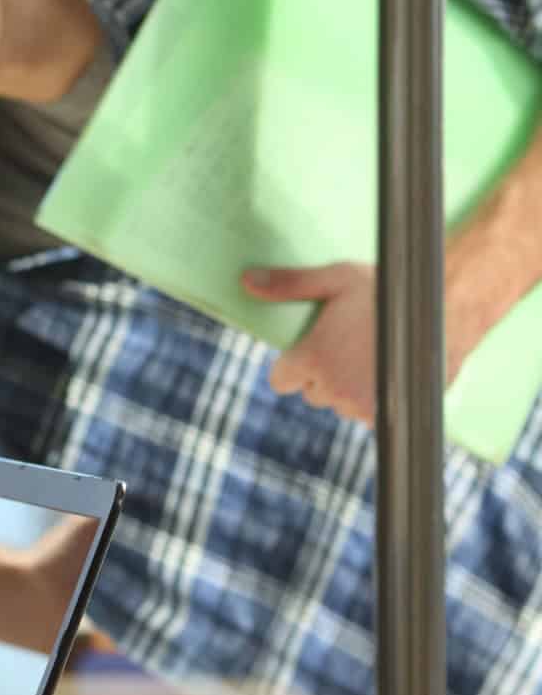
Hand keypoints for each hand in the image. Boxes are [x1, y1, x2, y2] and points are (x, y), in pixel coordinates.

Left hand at [244, 262, 380, 423]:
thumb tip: (245, 281)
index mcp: (312, 359)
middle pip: (312, 393)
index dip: (295, 366)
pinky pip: (368, 417)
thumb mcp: (335, 278)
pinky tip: (388, 374)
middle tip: (350, 345)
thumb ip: (288, 284)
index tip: (314, 350)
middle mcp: (332, 388)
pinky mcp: (388, 416)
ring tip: (373, 355)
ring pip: (340, 405)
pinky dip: (375, 402)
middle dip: (324, 374)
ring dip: (350, 388)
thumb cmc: (389, 290)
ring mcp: (361, 406)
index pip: (281, 381)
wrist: (448, 310)